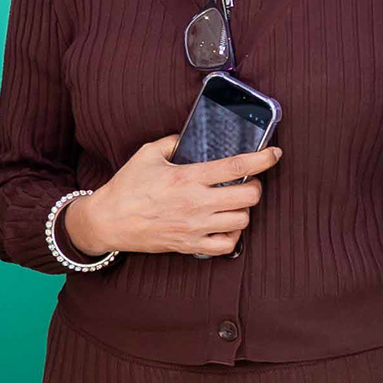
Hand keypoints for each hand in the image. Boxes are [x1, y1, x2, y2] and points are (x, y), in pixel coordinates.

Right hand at [64, 136, 278, 259]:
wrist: (108, 221)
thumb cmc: (126, 187)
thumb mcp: (147, 154)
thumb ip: (173, 142)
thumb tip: (191, 137)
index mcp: (188, 177)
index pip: (237, 167)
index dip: (262, 159)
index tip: (273, 153)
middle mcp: (196, 203)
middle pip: (249, 197)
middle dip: (255, 187)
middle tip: (246, 183)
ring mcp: (195, 227)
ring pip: (242, 221)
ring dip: (243, 210)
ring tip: (233, 203)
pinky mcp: (190, 245)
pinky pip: (226, 245)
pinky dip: (232, 235)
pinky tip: (224, 225)